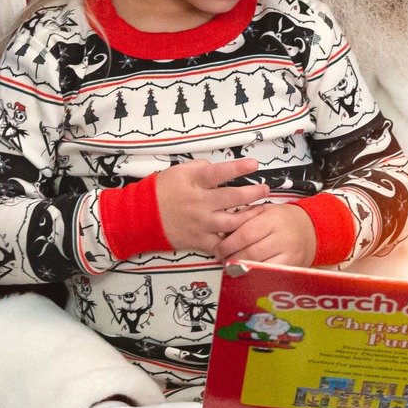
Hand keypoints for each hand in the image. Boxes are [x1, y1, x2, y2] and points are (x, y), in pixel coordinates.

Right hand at [154, 158, 268, 251]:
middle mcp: (200, 203)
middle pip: (232, 197)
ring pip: (232, 222)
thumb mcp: (178, 171)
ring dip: (250, 216)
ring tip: (261, 211)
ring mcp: (201, 223)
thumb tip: (219, 168)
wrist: (140, 217)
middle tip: (266, 189)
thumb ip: (201, 168)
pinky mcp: (199, 240)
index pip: (219, 173)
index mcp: (194, 182)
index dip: (238, 167)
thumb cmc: (161, 191)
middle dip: (253, 193)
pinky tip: (246, 237)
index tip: (255, 164)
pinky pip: (221, 244)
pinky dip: (235, 242)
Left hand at [215, 203, 319, 267]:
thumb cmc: (282, 219)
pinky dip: (254, 275)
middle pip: (250, 252)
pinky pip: (269, 274)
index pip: (246, 233)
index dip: (228, 244)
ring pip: (259, 265)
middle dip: (231, 258)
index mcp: (273, 219)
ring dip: (240, 268)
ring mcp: (289, 254)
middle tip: (221, 260)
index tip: (218, 250)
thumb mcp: (265, 211)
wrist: (312, 229)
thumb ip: (245, 219)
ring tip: (230, 266)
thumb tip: (221, 234)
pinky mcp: (292, 266)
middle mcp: (283, 236)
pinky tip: (246, 272)